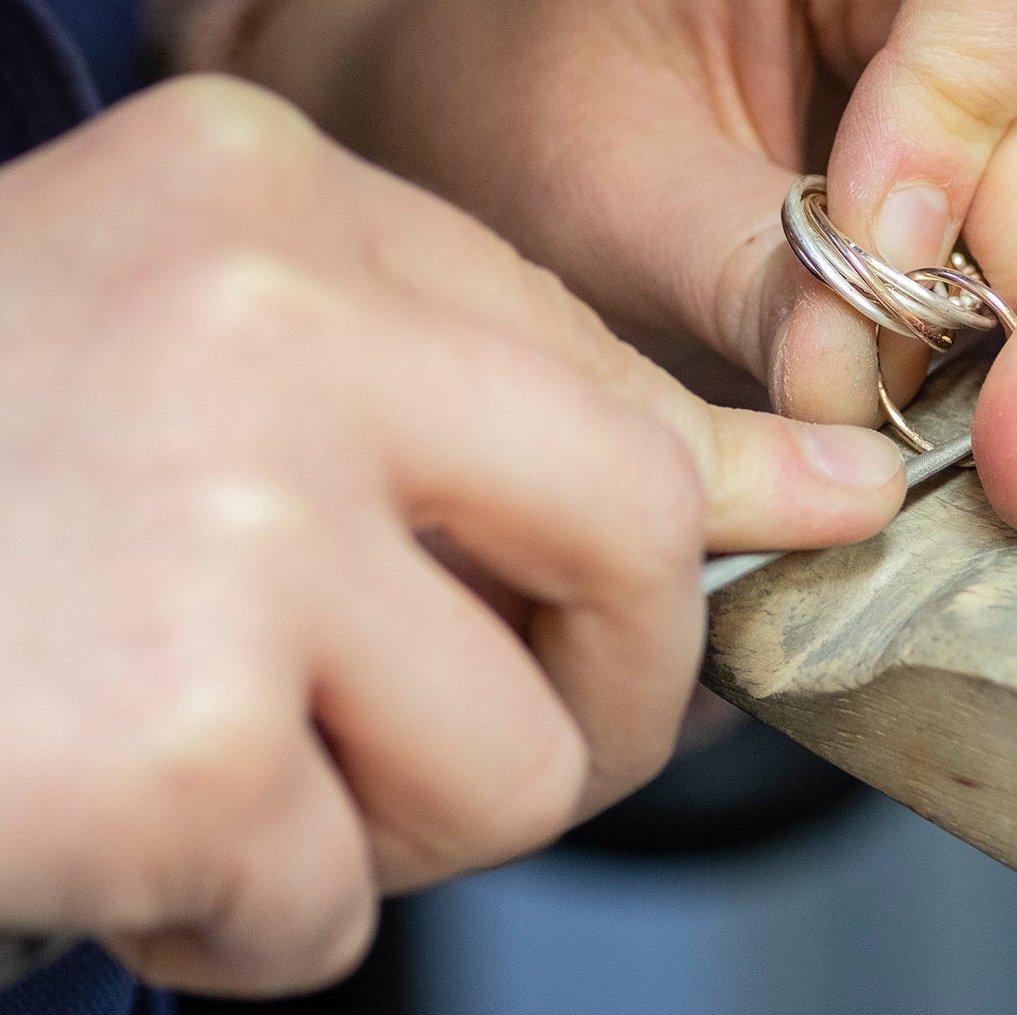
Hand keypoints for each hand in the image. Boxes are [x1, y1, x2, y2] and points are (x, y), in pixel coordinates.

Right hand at [0, 76, 901, 994]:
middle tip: (497, 738)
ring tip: (240, 779)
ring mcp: (220, 509)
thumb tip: (815, 486)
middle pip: (630, 526)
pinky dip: (253, 913)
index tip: (754, 546)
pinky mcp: (161, 733)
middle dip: (610, 680)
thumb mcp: (225, 369)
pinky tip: (116, 834)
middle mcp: (263, 311)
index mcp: (267, 187)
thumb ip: (507, 416)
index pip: (591, 365)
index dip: (678, 497)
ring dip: (402, 821)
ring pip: (519, 752)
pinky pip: (333, 899)